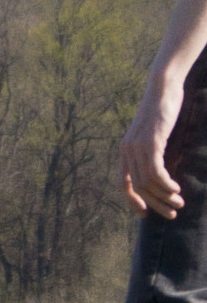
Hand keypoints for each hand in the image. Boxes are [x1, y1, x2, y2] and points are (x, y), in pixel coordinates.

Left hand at [121, 78, 186, 217]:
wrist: (162, 88)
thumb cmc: (162, 111)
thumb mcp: (154, 134)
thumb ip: (152, 151)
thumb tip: (160, 170)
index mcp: (125, 151)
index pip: (123, 184)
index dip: (133, 202)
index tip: (145, 214)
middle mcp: (127, 151)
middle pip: (138, 187)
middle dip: (154, 204)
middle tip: (171, 214)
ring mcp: (137, 147)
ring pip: (147, 182)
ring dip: (164, 196)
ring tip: (179, 203)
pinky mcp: (151, 142)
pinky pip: (155, 171)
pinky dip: (166, 184)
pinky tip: (176, 189)